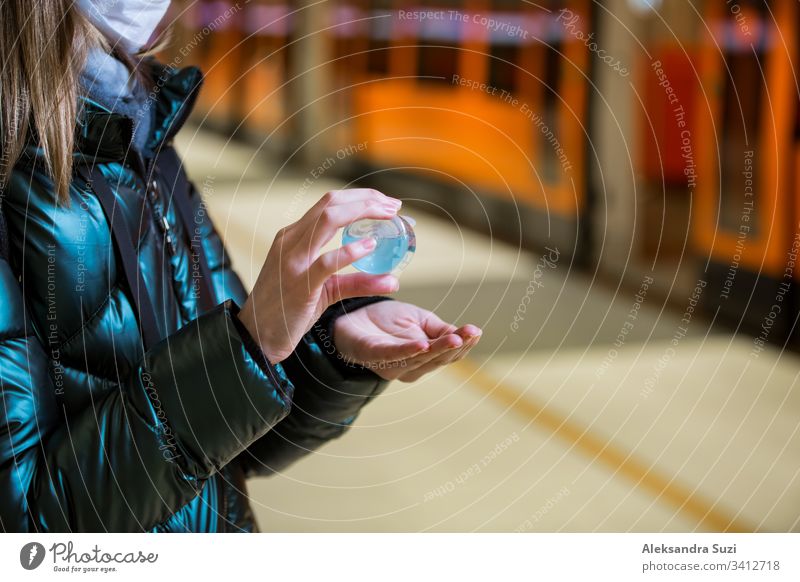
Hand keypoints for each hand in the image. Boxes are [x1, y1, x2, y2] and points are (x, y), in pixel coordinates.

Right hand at [238, 189, 402, 362]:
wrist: (257, 336)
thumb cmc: (287, 311)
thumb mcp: (324, 290)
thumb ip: (355, 281)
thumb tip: (392, 280)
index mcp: (294, 236)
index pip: (329, 204)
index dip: (360, 198)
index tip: (386, 203)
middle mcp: (291, 240)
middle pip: (331, 204)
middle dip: (366, 199)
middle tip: (394, 206)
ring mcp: (293, 260)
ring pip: (328, 219)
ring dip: (363, 211)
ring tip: (389, 215)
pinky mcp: (299, 283)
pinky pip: (327, 262)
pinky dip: (351, 252)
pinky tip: (370, 247)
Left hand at [332, 300, 481, 381]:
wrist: (352, 317)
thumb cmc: (386, 323)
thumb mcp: (420, 320)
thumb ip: (440, 329)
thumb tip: (466, 334)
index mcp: (425, 358)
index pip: (449, 354)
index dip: (464, 344)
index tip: (476, 331)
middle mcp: (411, 367)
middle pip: (438, 359)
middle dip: (455, 346)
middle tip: (469, 333)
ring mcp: (393, 365)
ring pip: (420, 359)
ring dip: (438, 349)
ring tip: (454, 339)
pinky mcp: (373, 356)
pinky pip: (393, 355)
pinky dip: (408, 351)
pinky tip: (422, 345)